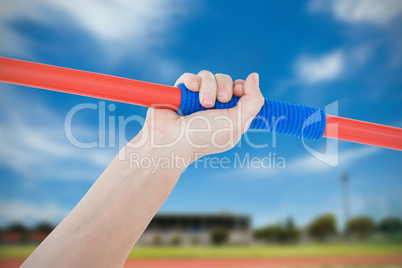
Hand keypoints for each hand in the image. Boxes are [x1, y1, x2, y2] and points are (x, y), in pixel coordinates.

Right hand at [127, 71, 263, 167]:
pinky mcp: (179, 93)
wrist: (171, 141)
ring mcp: (195, 99)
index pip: (241, 90)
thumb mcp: (237, 123)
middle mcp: (213, 106)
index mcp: (229, 116)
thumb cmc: (204, 137)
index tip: (237, 94)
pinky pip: (190, 77)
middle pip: (225, 79)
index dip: (241, 87)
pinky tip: (191, 91)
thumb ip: (254, 100)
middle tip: (219, 102)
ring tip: (203, 103)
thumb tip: (254, 76)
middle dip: (224, 87)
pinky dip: (192, 81)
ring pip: (208, 75)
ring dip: (208, 86)